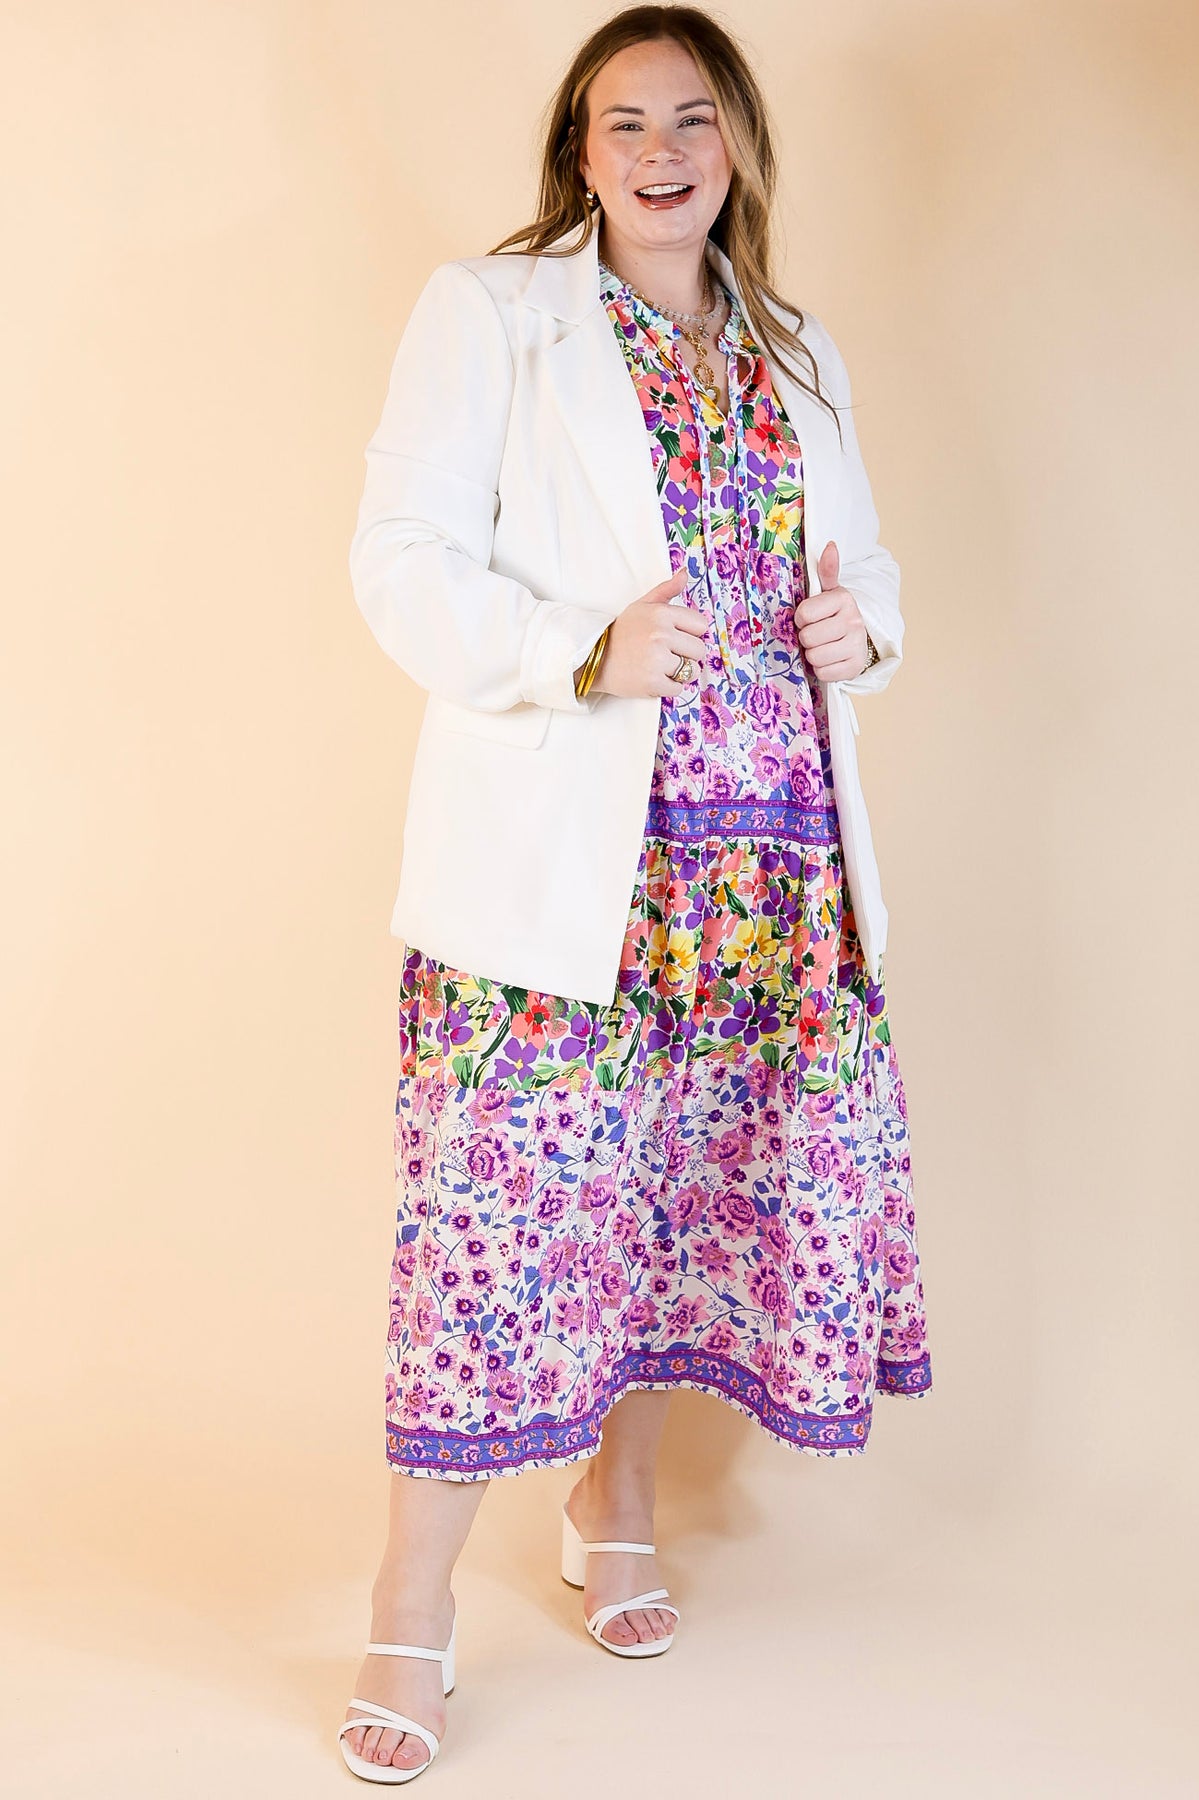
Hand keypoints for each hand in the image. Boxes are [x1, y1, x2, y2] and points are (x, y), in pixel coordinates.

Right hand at [587, 564, 710, 698]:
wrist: (594, 658)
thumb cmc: (621, 632)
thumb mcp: (642, 606)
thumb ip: (666, 590)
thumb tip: (685, 573)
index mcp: (661, 614)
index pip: (701, 625)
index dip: (690, 633)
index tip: (675, 637)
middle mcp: (661, 635)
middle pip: (699, 650)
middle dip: (687, 655)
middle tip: (667, 655)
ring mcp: (657, 659)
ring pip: (692, 671)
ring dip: (680, 672)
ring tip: (660, 667)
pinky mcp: (653, 682)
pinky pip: (679, 688)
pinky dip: (669, 687)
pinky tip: (654, 678)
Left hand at [793, 541, 871, 680]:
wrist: (858, 639)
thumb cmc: (834, 614)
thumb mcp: (829, 592)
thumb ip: (826, 571)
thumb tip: (829, 545)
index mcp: (843, 599)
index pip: (804, 614)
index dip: (800, 618)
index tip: (808, 618)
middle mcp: (853, 622)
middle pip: (808, 637)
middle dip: (807, 638)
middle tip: (816, 633)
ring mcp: (856, 646)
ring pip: (814, 656)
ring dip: (813, 654)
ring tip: (822, 645)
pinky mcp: (855, 667)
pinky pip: (823, 672)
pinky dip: (822, 668)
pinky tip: (829, 658)